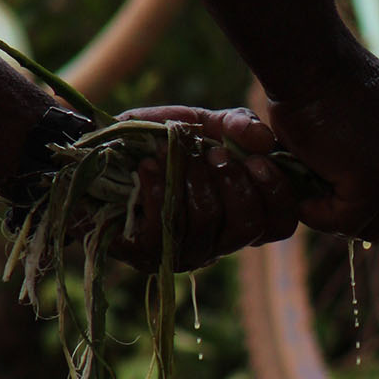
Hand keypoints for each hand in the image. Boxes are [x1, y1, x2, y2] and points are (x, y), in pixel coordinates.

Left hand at [110, 104, 297, 270]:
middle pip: (248, 228)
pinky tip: (148, 167)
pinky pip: (164, 227)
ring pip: (206, 224)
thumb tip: (265, 138)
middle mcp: (218, 244)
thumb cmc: (158, 145)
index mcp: (239, 217)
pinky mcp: (147, 254)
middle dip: (234, 185)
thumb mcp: (200, 125)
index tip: (256, 160)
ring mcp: (183, 253)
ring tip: (175, 153)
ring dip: (192, 180)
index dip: (276, 195)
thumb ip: (235, 125)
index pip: (280, 226)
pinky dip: (158, 188)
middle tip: (214, 154)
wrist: (98, 158)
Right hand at [267, 46, 378, 240]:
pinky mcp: (375, 182)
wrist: (309, 63)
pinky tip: (304, 197)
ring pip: (377, 227)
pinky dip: (319, 216)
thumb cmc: (332, 86)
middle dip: (372, 221)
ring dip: (340, 218)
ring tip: (314, 192)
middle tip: (335, 203)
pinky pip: (346, 224)